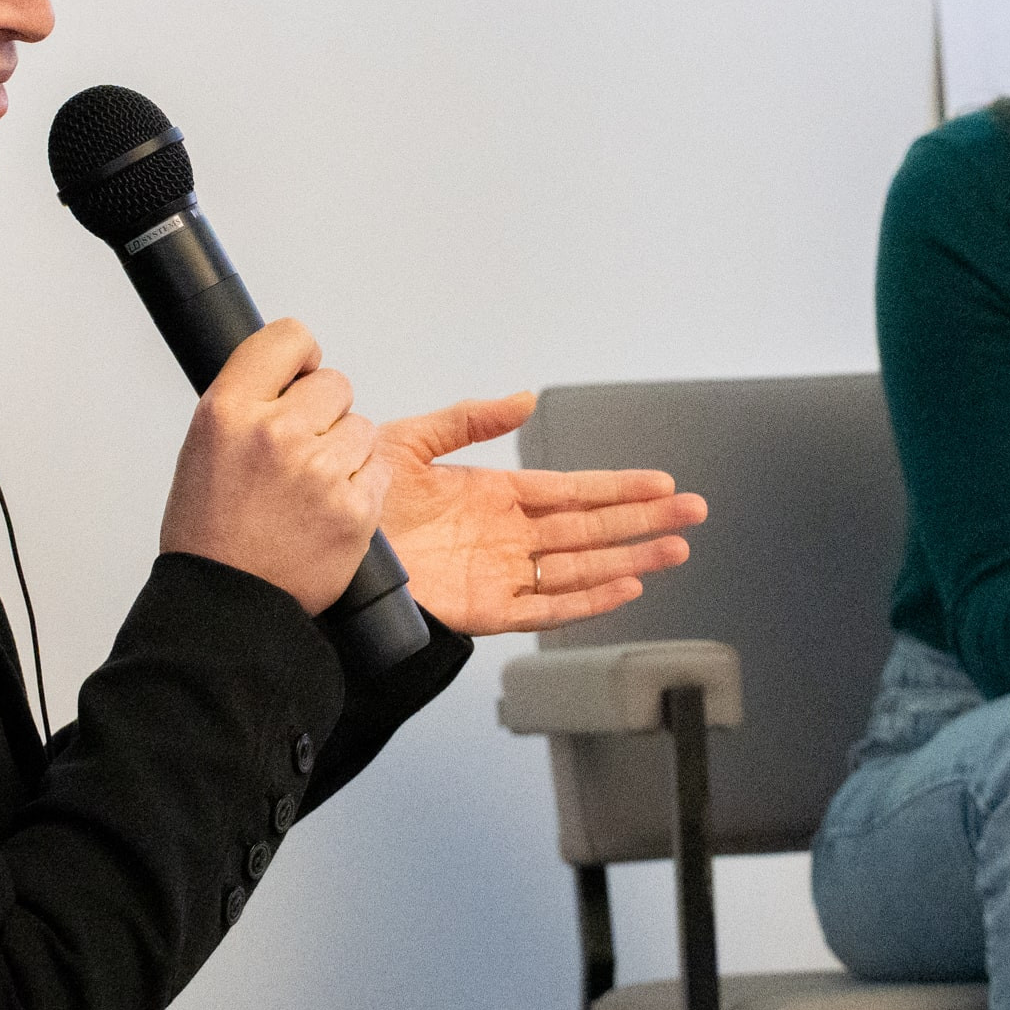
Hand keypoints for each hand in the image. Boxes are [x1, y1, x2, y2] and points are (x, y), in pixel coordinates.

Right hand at [158, 319, 388, 615]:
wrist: (228, 604)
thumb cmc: (211, 533)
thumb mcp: (205, 447)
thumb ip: (249, 403)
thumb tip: (292, 373)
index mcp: (229, 411)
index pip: (288, 337)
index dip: (300, 356)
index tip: (301, 374)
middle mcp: (275, 433)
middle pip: (335, 383)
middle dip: (324, 413)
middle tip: (300, 451)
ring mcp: (319, 471)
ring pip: (362, 427)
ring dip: (346, 451)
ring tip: (311, 488)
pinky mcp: (354, 509)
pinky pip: (378, 470)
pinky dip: (361, 488)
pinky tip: (327, 510)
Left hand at [371, 392, 708, 633]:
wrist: (318, 543)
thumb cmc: (356, 499)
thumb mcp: (411, 441)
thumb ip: (469, 419)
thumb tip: (523, 399)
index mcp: (494, 496)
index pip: (572, 490)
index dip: (618, 487)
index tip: (660, 483)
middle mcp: (505, 536)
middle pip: (590, 528)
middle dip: (643, 520)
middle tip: (691, 513)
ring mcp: (500, 573)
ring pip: (580, 568)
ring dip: (629, 559)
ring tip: (674, 550)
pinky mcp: (484, 610)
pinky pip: (547, 608)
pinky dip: (587, 600)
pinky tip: (623, 587)